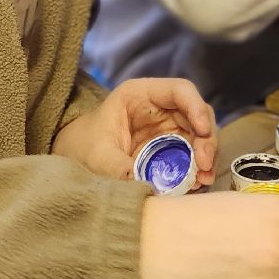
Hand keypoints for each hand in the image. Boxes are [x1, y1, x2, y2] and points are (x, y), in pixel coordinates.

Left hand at [52, 78, 216, 187]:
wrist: (72, 161)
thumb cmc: (83, 149)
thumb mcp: (99, 158)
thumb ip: (122, 170)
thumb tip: (150, 188)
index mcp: (140, 95)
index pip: (179, 90)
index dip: (196, 107)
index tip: (202, 131)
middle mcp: (160, 108)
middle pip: (197, 114)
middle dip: (206, 139)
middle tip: (205, 165)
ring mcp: (168, 129)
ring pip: (200, 136)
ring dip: (206, 157)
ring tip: (203, 179)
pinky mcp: (171, 149)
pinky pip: (192, 156)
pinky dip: (198, 169)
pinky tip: (198, 184)